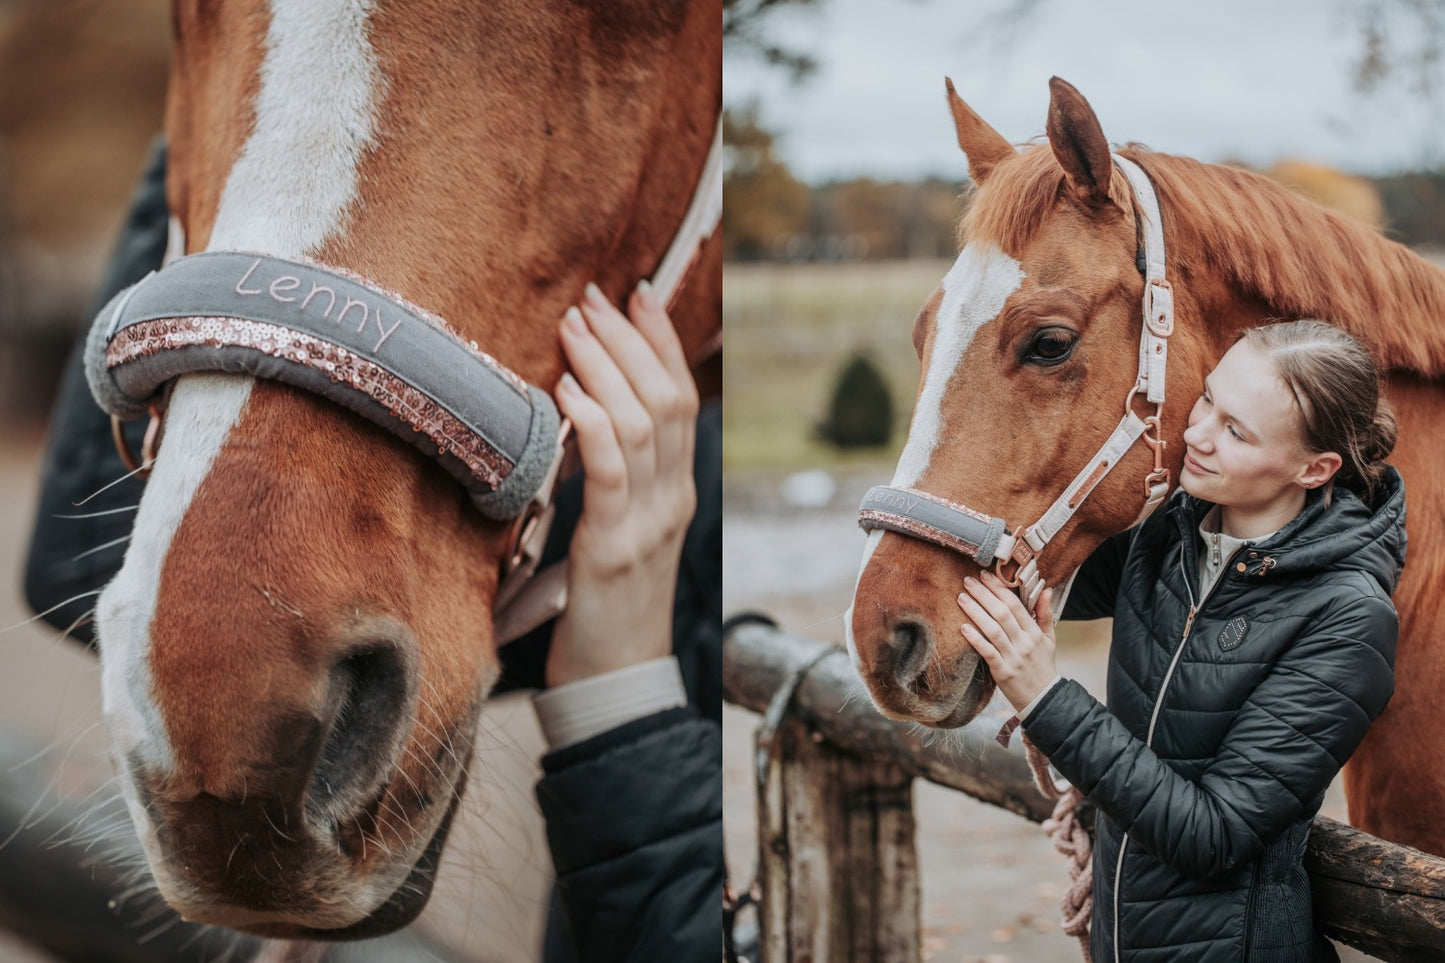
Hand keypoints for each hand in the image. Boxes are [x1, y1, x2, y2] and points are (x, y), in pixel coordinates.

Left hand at [545, 280, 698, 686]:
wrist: (616, 682)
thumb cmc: (605, 607)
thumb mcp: (621, 532)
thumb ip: (617, 480)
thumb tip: (584, 418)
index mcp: (677, 492)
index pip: (681, 398)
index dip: (661, 341)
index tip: (636, 292)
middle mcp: (674, 499)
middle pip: (667, 399)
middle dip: (631, 339)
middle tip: (593, 297)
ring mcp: (649, 523)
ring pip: (643, 424)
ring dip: (607, 367)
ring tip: (576, 327)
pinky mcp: (613, 550)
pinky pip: (612, 473)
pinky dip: (594, 424)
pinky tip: (568, 391)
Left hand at [957, 572, 1058, 711]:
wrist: (1045, 699)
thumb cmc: (1043, 666)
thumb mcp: (1049, 639)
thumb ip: (1045, 614)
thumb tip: (1045, 589)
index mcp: (1034, 632)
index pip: (1016, 605)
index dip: (999, 589)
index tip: (985, 576)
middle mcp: (1024, 642)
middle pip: (1002, 613)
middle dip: (984, 595)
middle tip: (967, 581)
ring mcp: (1014, 657)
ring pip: (993, 630)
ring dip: (976, 612)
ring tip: (961, 598)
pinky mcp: (1003, 671)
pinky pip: (987, 652)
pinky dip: (975, 639)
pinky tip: (962, 628)